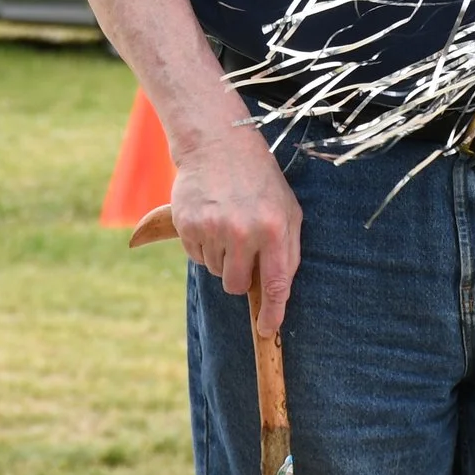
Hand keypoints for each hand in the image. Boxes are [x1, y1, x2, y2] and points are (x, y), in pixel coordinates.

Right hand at [168, 119, 301, 337]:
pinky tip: (209, 219)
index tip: (267, 329)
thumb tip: (279, 294)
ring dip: (220, 256)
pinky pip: (195, 257)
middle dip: (238, 275)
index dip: (272, 312)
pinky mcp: (187, 224)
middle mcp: (243, 232)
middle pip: (236, 285)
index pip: (275, 284)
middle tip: (241, 247)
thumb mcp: (287, 209)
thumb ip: (287, 251)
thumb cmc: (260, 181)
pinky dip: (202, 245)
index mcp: (274, 228)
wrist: (218, 144)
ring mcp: (213, 228)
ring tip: (226, 222)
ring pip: (215, 271)